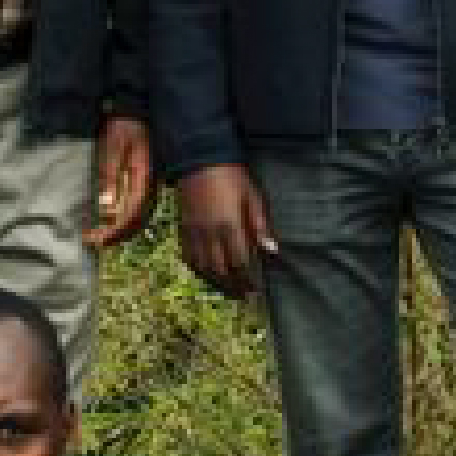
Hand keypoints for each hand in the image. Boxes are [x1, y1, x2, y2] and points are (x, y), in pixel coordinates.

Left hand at [88, 114, 157, 250]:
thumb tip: (106, 208)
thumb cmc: (123, 127)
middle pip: (135, 222)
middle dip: (113, 236)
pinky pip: (132, 209)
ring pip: (135, 218)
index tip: (94, 239)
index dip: (114, 232)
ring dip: (115, 231)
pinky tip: (102, 220)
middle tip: (89, 241)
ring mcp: (145, 187)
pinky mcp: (140, 185)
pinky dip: (117, 220)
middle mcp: (148, 187)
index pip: (131, 216)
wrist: (134, 112)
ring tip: (93, 235)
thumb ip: (110, 175)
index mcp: (143, 179)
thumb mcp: (113, 147)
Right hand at [173, 163, 276, 298]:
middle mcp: (210, 234)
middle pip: (221, 270)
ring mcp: (194, 232)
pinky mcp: (183, 228)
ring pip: (203, 267)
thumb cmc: (232, 176)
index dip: (249, 279)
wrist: (200, 159)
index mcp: (230, 226)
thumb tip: (272, 252)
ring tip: (229, 289)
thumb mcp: (253, 197)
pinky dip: (198, 269)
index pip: (241, 262)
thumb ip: (261, 226)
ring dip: (217, 282)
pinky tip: (207, 273)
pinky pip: (188, 256)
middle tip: (245, 296)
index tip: (257, 290)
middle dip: (234, 286)